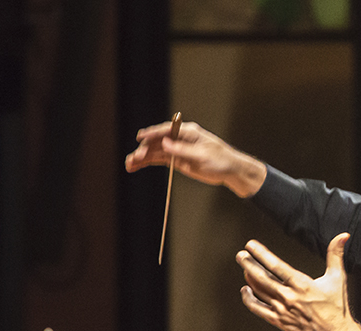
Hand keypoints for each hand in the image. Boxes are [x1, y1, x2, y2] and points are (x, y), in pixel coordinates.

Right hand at [125, 120, 266, 197]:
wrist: (230, 171)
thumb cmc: (221, 161)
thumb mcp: (203, 156)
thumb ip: (182, 150)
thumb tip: (166, 144)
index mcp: (188, 132)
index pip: (166, 130)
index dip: (152, 134)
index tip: (140, 138)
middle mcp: (180, 138)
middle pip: (158, 142)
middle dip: (144, 150)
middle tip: (134, 159)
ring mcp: (178, 149)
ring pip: (156, 151)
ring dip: (142, 157)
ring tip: (129, 165)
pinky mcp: (177, 160)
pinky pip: (160, 159)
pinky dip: (148, 162)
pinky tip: (137, 166)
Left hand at [236, 233, 360, 330]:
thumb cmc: (336, 307)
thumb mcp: (338, 278)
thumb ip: (336, 255)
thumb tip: (343, 236)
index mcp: (302, 285)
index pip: (277, 266)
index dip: (262, 254)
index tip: (251, 245)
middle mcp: (289, 297)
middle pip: (262, 278)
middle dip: (249, 264)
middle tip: (240, 255)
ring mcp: (282, 310)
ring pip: (259, 291)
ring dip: (249, 278)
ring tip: (244, 267)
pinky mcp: (279, 321)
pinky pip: (259, 309)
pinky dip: (249, 300)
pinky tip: (245, 291)